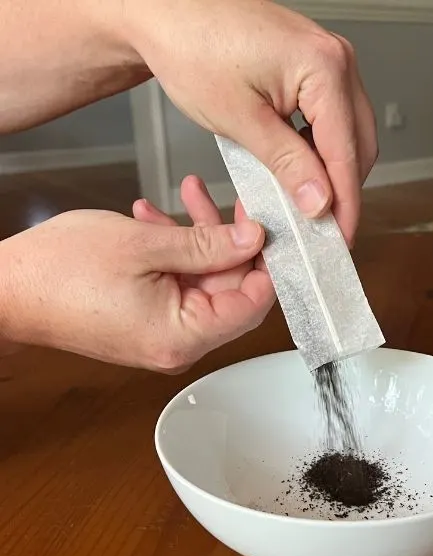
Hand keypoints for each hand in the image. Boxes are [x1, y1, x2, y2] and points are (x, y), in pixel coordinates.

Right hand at [0, 179, 274, 371]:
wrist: (5, 288)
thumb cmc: (59, 271)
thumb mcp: (146, 245)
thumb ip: (207, 244)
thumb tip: (253, 240)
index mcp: (184, 336)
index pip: (252, 304)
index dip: (265, 263)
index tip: (268, 227)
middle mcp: (179, 345)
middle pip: (230, 291)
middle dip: (230, 241)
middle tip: (231, 203)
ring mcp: (163, 335)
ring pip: (204, 282)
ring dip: (199, 239)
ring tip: (191, 195)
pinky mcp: (149, 321)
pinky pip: (178, 286)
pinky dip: (176, 253)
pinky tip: (161, 219)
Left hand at [121, 0, 376, 245]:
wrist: (163, 11)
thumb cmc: (190, 46)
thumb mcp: (241, 119)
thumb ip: (287, 164)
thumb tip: (320, 202)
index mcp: (324, 67)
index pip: (348, 153)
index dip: (344, 204)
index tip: (338, 239)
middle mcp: (336, 60)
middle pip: (358, 146)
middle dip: (341, 191)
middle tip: (320, 229)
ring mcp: (327, 62)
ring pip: (348, 136)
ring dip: (329, 172)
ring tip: (302, 203)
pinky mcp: (312, 68)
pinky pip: (330, 120)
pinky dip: (318, 151)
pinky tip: (296, 169)